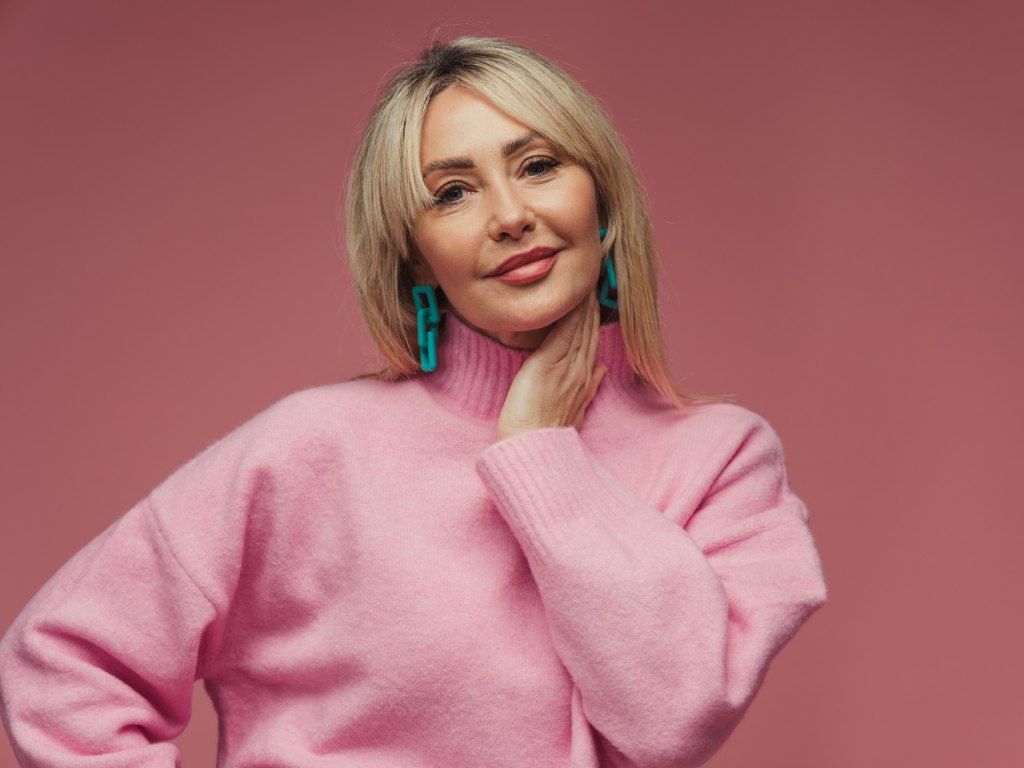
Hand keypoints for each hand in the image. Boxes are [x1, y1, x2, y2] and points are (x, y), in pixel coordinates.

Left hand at [495, 291, 606, 441]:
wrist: (530, 448)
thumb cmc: (543, 434)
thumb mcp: (572, 410)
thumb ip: (588, 388)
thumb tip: (601, 370)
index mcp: (585, 380)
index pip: (592, 342)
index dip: (594, 318)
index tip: (594, 298)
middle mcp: (581, 371)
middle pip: (590, 330)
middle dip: (592, 304)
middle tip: (591, 278)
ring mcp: (567, 367)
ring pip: (581, 326)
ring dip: (584, 301)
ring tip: (584, 278)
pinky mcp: (549, 363)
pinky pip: (564, 330)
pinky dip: (570, 311)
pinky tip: (574, 294)